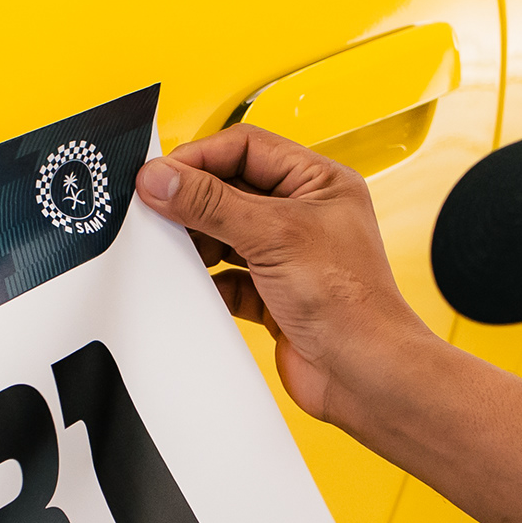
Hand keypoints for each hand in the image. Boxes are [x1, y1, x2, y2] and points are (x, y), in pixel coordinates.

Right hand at [135, 127, 440, 434]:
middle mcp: (305, 215)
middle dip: (195, 200)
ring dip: (199, 242)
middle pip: (232, 189)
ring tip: (174, 247)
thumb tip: (162, 178)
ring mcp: (289, 257)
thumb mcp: (272, 235)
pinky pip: (228, 278)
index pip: (247, 147)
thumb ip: (211, 204)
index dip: (201, 157)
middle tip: (157, 208)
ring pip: (226, 234)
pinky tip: (197, 285)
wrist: (364, 375)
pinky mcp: (274, 296)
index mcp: (319, 182)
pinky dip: (209, 282)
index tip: (160, 175)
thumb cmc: (350, 302)